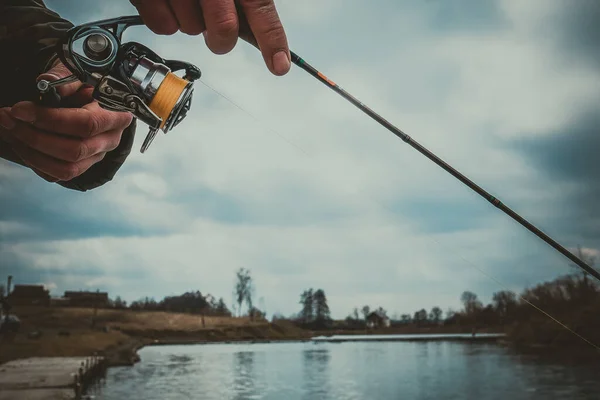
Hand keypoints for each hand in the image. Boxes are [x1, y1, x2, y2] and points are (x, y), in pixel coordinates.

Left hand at [0, 61, 132, 182]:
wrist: (91, 101)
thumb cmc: (84, 86)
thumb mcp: (77, 75)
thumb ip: (64, 78)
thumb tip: (47, 83)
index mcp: (115, 116)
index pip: (86, 124)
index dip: (50, 119)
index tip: (19, 109)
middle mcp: (110, 141)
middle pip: (75, 150)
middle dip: (35, 137)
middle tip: (8, 119)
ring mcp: (96, 157)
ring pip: (66, 168)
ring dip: (31, 153)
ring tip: (10, 131)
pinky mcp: (82, 167)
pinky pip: (56, 175)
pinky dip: (33, 162)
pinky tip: (20, 143)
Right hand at [130, 0, 290, 75]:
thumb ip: (244, 1)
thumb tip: (257, 33)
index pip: (261, 10)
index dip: (272, 41)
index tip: (280, 66)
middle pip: (223, 32)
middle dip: (219, 39)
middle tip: (213, 27)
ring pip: (190, 30)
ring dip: (189, 20)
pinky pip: (164, 27)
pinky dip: (165, 19)